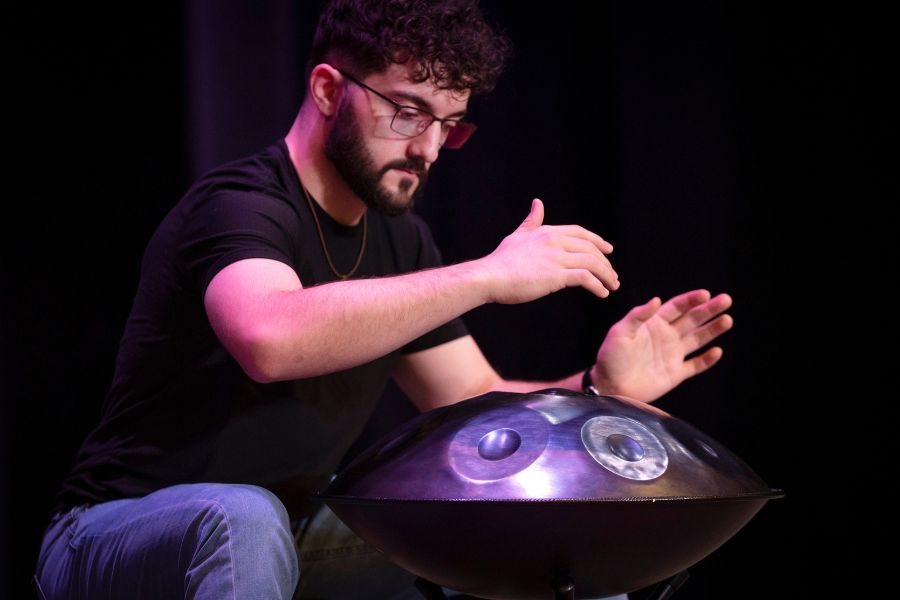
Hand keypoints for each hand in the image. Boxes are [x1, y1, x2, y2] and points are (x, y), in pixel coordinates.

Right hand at [479, 199, 618, 303]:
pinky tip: (602, 293)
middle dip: (605, 262)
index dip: (597, 241)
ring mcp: (556, 258)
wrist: (489, 276)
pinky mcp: (556, 275)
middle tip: (613, 275)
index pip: (580, 233)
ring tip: (611, 286)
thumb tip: (537, 203)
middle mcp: (555, 241)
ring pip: (593, 263)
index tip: (608, 250)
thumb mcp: (518, 236)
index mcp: (548, 232)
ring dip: (606, 275)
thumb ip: (531, 222)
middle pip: (591, 248)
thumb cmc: (500, 261)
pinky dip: (597, 285)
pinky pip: (585, 278)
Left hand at [592, 290, 732, 401]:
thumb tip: (657, 299)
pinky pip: (695, 365)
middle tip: (726, 299)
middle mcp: (666, 336)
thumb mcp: (620, 333)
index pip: (677, 307)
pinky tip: (717, 351)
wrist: (609, 386)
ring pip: (698, 339)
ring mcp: (672, 354)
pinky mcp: (675, 373)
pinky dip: (707, 360)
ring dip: (712, 330)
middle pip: (692, 320)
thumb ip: (638, 316)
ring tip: (727, 320)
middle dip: (709, 310)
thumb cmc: (610, 357)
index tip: (706, 294)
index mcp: (653, 324)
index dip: (691, 300)